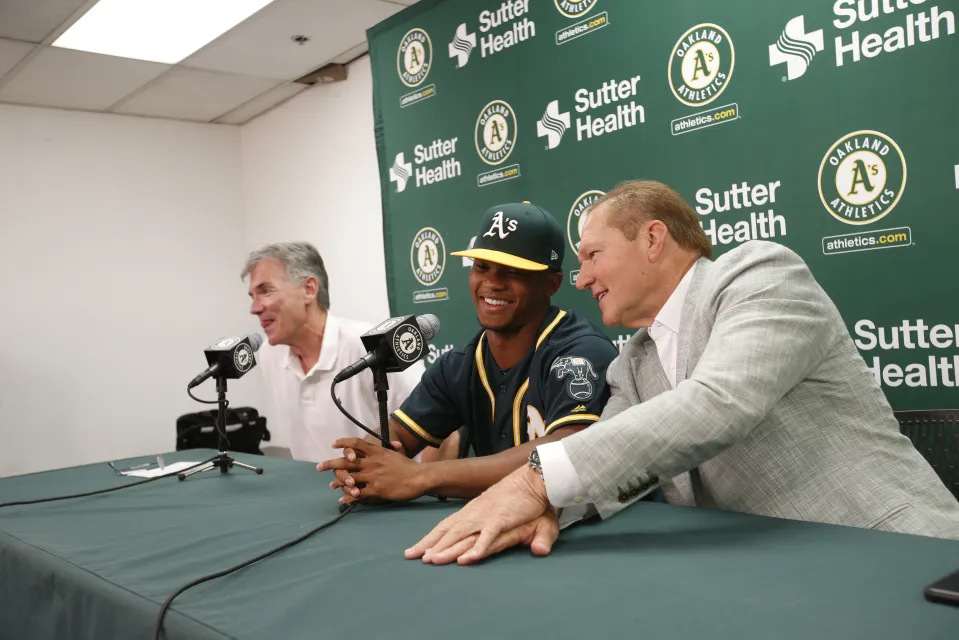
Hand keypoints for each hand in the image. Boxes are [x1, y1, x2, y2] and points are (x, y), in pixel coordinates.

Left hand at [318, 438, 422, 503]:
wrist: (418, 477)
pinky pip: (358, 493)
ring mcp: (372, 476)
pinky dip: (349, 496)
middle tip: (319, 467)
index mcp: (376, 452)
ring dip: (338, 482)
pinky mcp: (376, 489)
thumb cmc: (409, 466)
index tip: (333, 444)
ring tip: (331, 485)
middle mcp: (371, 462)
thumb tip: (393, 444)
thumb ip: (390, 449)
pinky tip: (343, 499)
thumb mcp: (397, 453)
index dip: (343, 443)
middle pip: (346, 462)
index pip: (356, 443)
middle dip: (330, 464)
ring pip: (349, 479)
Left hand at [405, 464, 554, 564]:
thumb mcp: (499, 514)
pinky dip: (478, 548)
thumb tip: (472, 542)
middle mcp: (475, 514)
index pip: (446, 526)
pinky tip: (467, 560)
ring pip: (463, 534)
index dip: (430, 538)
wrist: (534, 479)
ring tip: (432, 560)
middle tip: (410, 556)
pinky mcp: (503, 519)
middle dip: (429, 544)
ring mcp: (487, 516)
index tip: (414, 550)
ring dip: (447, 548)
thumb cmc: (517, 498)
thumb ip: (487, 529)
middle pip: (448, 531)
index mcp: (472, 512)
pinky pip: (489, 537)